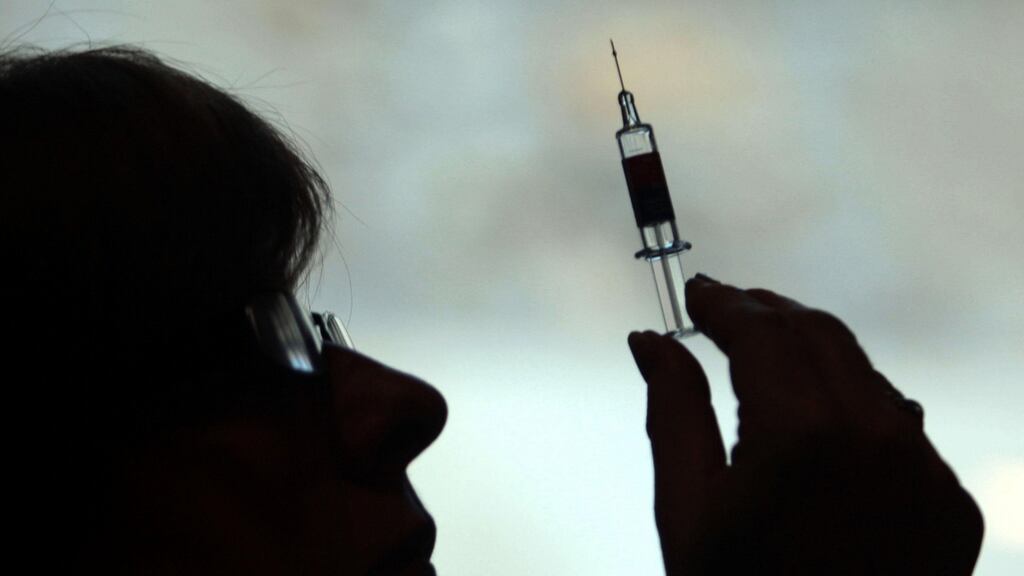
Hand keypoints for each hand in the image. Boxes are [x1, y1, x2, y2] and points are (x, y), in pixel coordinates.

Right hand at [629, 276, 982, 575]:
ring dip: (809, 347)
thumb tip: (648, 340)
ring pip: (863, 370)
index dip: (724, 304)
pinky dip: (853, 397)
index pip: (760, 332)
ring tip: (764, 346)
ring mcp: (924, 468)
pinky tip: (818, 405)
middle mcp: (876, 435)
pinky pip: (898, 422)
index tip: (695, 291)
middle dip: (766, 311)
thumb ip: (672, 413)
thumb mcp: (686, 514)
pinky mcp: (951, 499)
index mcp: (800, 434)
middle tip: (724, 305)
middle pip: (817, 334)